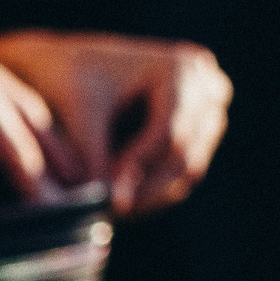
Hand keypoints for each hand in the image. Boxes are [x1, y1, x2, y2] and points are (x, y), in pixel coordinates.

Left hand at [0, 31, 229, 216]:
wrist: (70, 70)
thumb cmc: (70, 82)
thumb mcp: (79, 112)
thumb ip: (93, 155)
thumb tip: (109, 205)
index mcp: (181, 67)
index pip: (169, 133)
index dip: (137, 168)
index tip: (104, 196)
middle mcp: (207, 87)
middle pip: (184, 154)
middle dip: (143, 188)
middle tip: (105, 213)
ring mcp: (209, 113)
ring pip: (188, 170)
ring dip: (149, 197)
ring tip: (108, 212)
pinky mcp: (200, 136)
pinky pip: (184, 175)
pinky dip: (153, 194)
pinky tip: (120, 206)